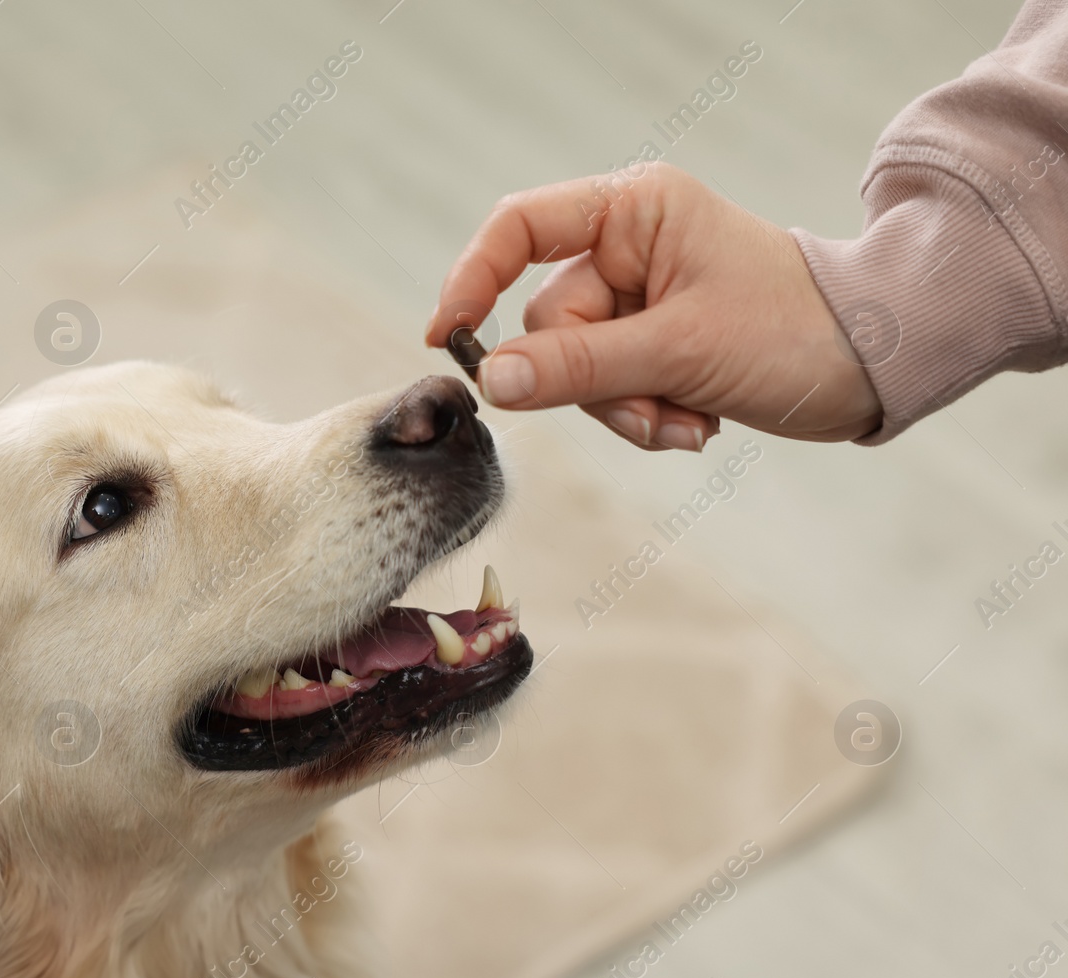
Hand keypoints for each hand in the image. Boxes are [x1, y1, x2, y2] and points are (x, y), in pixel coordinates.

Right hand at [425, 164, 882, 449]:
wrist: (876, 364)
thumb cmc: (794, 330)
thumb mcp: (679, 349)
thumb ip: (579, 365)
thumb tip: (493, 380)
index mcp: (633, 211)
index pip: (520, 228)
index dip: (472, 278)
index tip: (448, 337)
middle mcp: (627, 246)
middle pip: (547, 322)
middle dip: (596, 383)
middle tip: (653, 410)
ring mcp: (638, 298)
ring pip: (575, 369)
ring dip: (627, 410)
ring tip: (689, 418)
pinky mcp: (651, 342)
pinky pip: (607, 389)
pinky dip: (646, 416)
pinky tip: (697, 420)